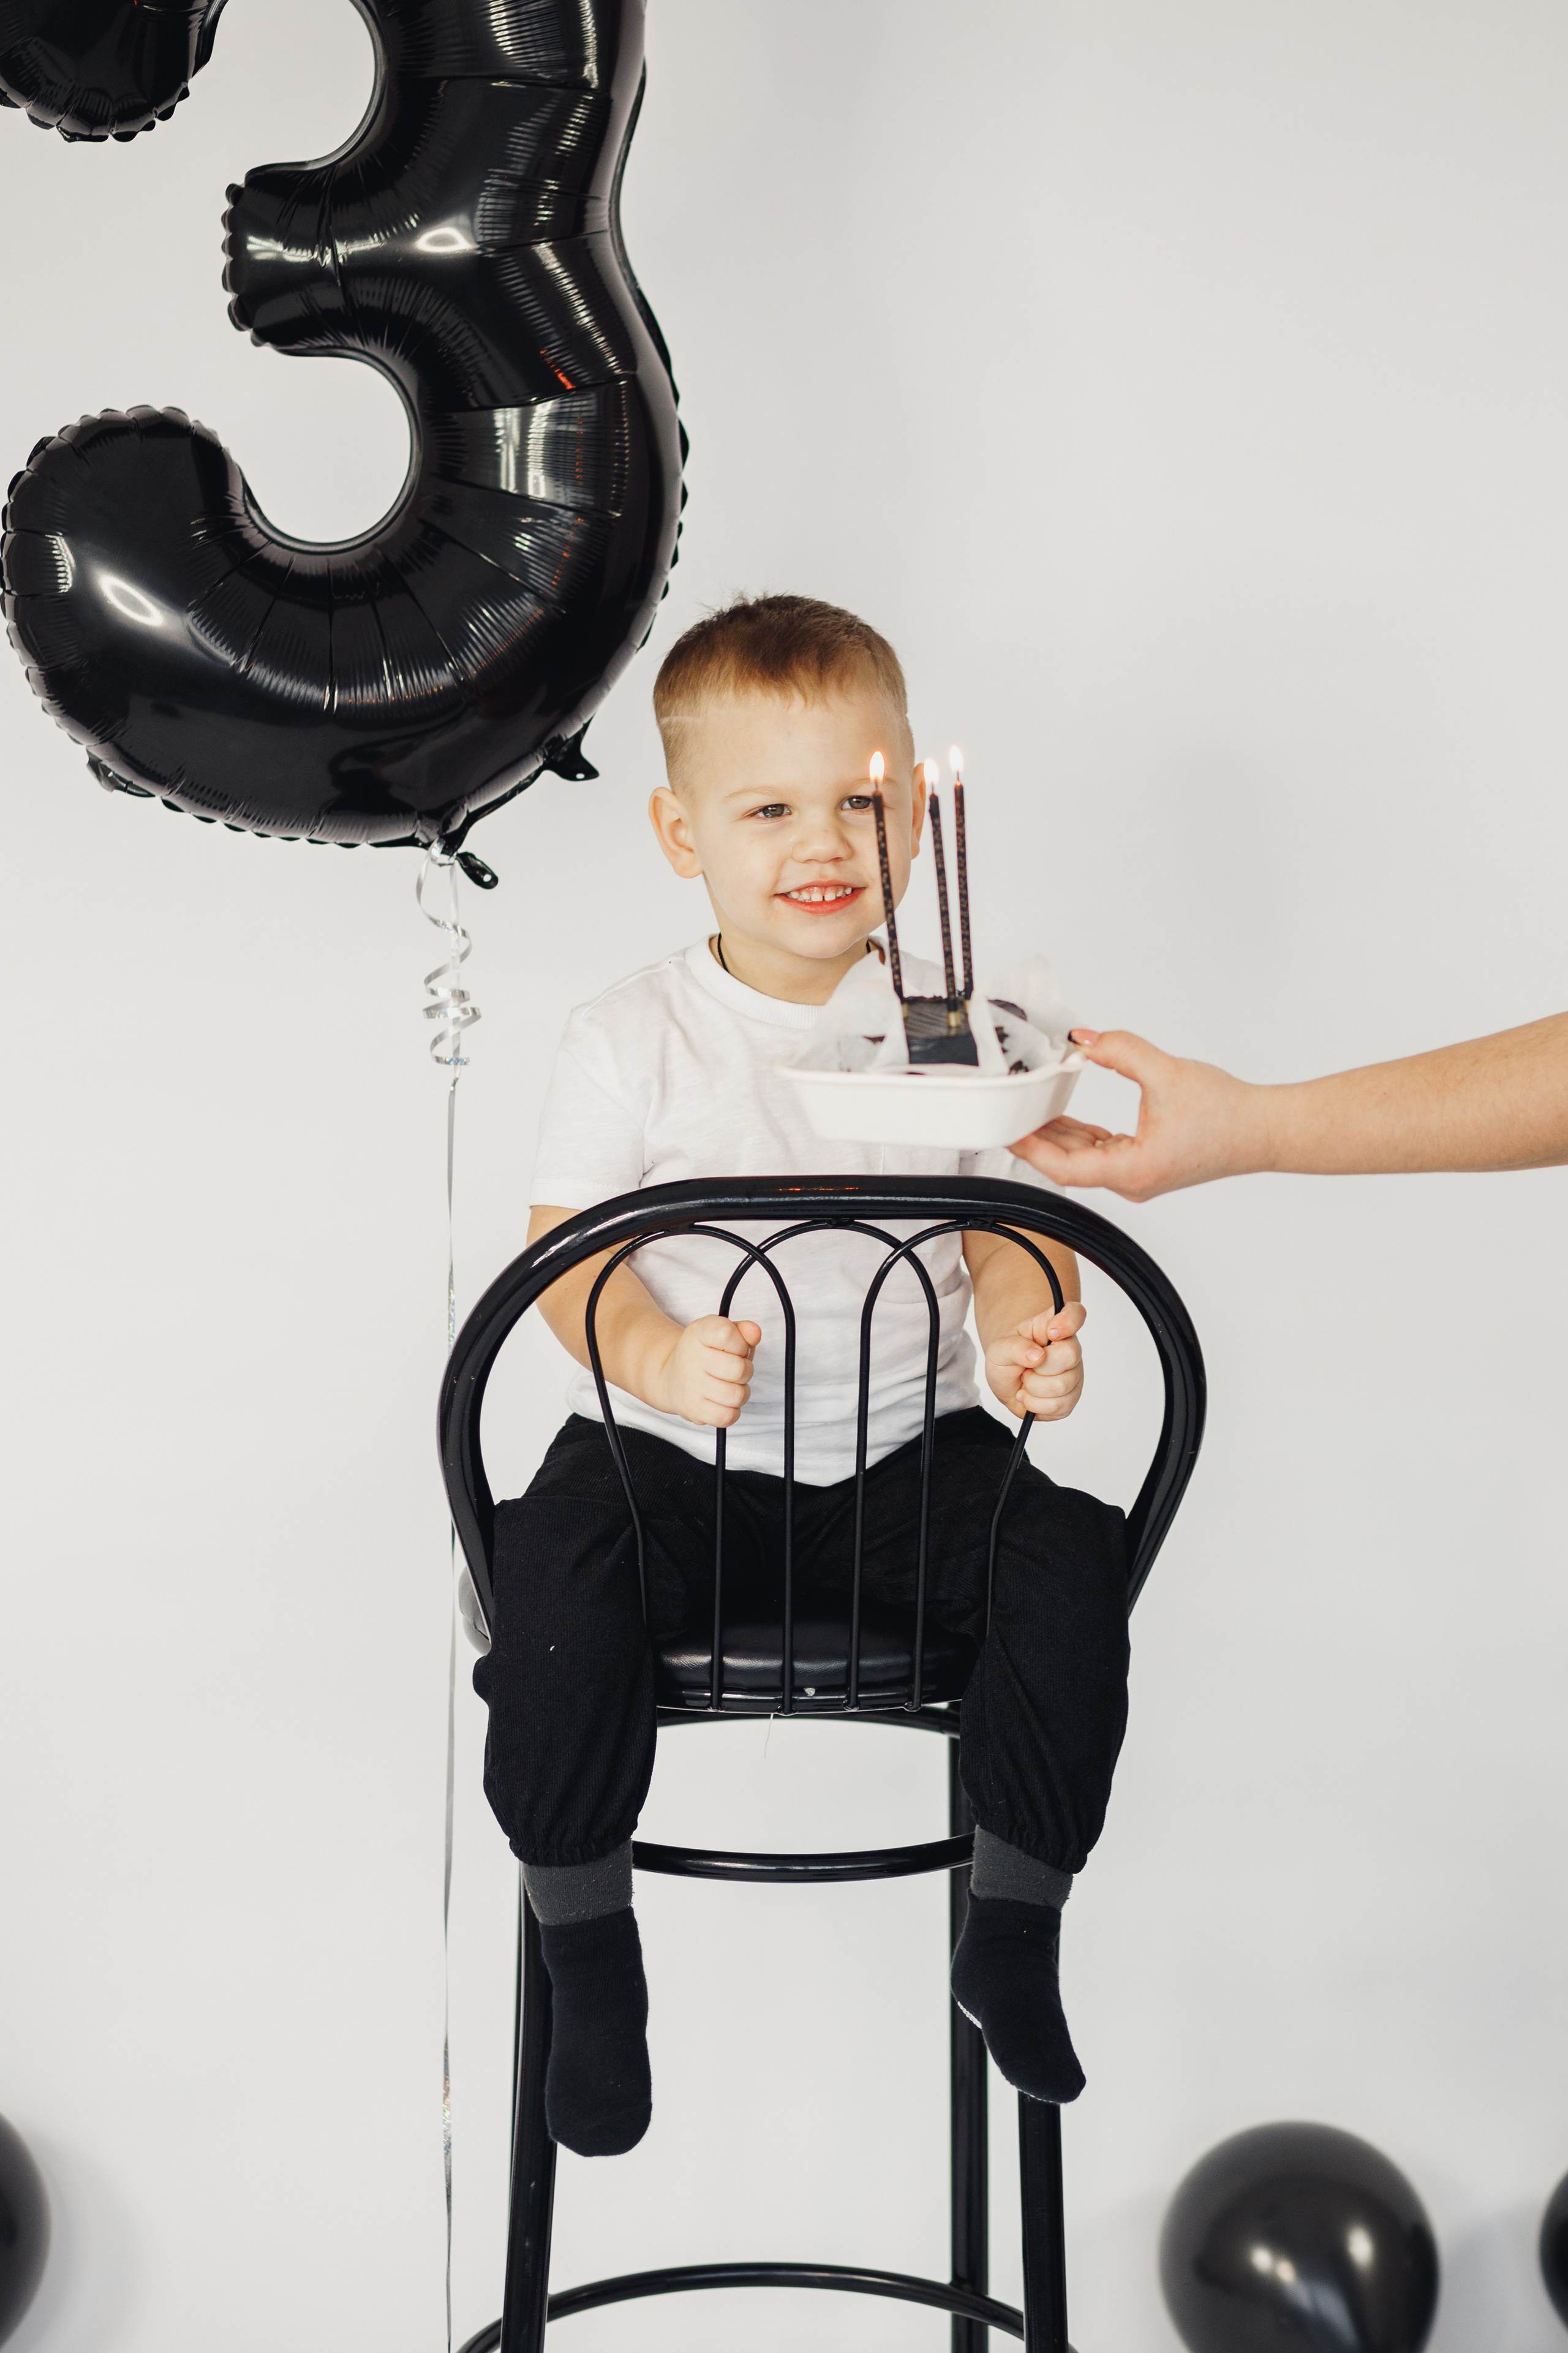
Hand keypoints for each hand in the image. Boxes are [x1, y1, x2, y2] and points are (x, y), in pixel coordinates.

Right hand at [652, 1315, 761, 1427]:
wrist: (672, 1378)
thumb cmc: (708, 1355)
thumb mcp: (723, 1335)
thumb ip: (743, 1331)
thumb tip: (755, 1332)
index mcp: (699, 1332)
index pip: (727, 1334)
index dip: (741, 1343)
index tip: (735, 1347)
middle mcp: (691, 1357)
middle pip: (739, 1369)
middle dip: (746, 1371)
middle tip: (734, 1369)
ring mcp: (690, 1385)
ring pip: (737, 1395)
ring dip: (741, 1392)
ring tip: (730, 1385)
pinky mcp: (693, 1410)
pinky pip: (727, 1416)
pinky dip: (732, 1411)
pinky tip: (723, 1401)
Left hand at [985, 1301, 1086, 1421]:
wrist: (1007, 1384)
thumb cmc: (1007, 1360)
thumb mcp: (999, 1349)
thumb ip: (1015, 1347)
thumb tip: (1037, 1355)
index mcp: (1053, 1327)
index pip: (1075, 1314)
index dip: (1069, 1321)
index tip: (1051, 1331)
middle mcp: (1069, 1349)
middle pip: (1070, 1355)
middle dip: (1039, 1367)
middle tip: (1026, 1368)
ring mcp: (1073, 1375)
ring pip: (1062, 1385)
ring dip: (1034, 1388)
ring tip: (1026, 1382)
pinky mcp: (1071, 1399)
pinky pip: (1059, 1406)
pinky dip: (1036, 1405)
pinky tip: (1030, 1397)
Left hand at [1011, 1029, 1268, 1201]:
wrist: (1265, 1130)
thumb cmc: (1229, 1114)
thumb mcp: (1168, 1073)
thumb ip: (1122, 1050)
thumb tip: (1085, 1039)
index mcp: (1133, 1170)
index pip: (1063, 1167)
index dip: (1030, 1147)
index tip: (1006, 1128)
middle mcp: (1132, 1180)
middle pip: (1068, 1163)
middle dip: (1037, 1137)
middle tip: (1009, 1111)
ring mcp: (1138, 1175)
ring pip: (1083, 1158)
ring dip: (1058, 1134)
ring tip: (1030, 1108)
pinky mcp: (1146, 1164)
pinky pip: (1101, 1152)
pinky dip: (1081, 1135)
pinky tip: (1065, 1116)